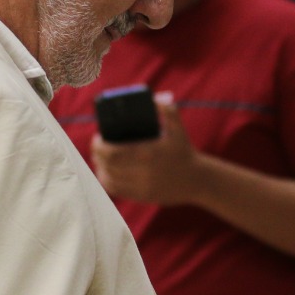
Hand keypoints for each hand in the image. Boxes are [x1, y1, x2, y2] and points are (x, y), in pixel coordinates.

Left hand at [90, 93, 204, 204]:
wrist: (198, 180)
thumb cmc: (184, 151)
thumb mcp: (178, 128)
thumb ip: (167, 109)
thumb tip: (154, 97)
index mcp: (148, 153)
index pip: (112, 151)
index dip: (99, 145)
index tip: (98, 138)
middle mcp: (143, 172)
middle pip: (107, 165)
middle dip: (97, 155)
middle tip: (96, 147)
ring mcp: (142, 186)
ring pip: (109, 179)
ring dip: (100, 168)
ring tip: (99, 159)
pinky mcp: (142, 196)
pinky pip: (117, 190)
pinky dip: (107, 181)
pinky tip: (105, 173)